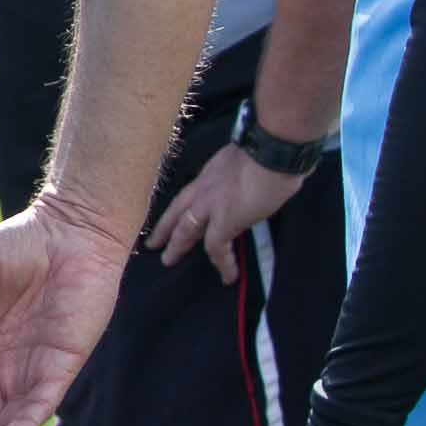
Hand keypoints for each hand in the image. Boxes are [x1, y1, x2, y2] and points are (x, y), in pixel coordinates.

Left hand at [147, 138, 305, 282]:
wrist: (272, 151)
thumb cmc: (270, 149)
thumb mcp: (248, 159)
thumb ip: (244, 172)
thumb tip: (259, 180)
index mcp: (211, 172)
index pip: (190, 192)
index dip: (181, 206)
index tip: (174, 216)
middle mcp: (204, 187)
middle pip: (177, 210)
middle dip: (165, 227)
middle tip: (153, 242)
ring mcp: (210, 205)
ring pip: (185, 229)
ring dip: (177, 246)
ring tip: (168, 261)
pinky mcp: (223, 221)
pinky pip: (217, 248)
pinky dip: (223, 264)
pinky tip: (228, 277)